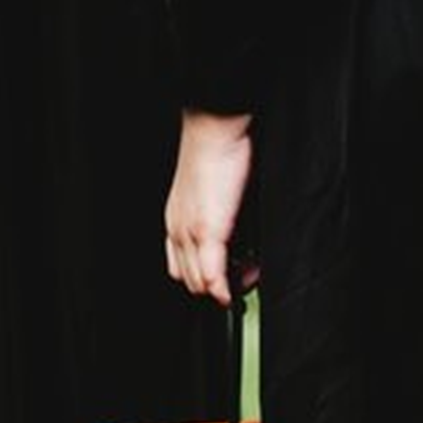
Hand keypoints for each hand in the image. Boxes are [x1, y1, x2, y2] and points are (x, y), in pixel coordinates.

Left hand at [166, 110, 255, 306]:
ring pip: (197, 281)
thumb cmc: (219, 153)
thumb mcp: (214, 193)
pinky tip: (234, 291)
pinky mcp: (207, 231)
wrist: (214, 130)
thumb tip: (237, 237)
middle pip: (188, 277)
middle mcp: (178, 229)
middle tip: (241, 284)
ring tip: (244, 282)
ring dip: (222, 289)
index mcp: (177, 220)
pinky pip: (212, 274)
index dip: (203, 279)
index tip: (225, 280)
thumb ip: (221, 217)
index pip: (181, 265)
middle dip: (215, 288)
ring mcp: (189, 232)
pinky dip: (223, 289)